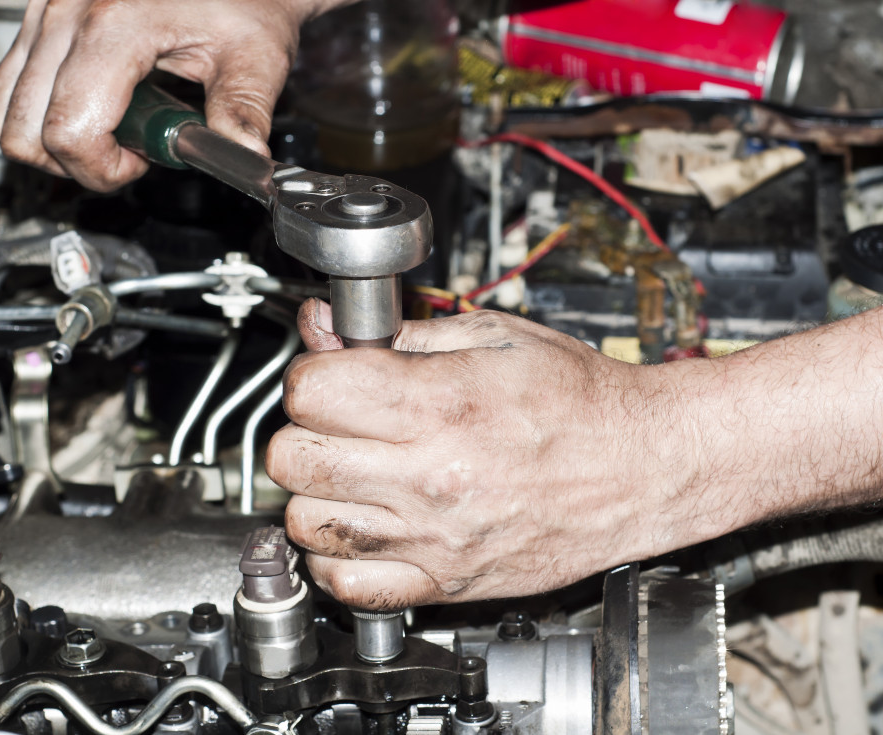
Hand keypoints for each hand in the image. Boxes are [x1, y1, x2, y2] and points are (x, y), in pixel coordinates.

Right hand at [0, 0, 343, 190]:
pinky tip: (96, 105)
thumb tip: (244, 162)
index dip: (102, 170)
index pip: (69, 132)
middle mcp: (66, 12)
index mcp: (116, 24)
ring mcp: (45, 12)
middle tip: (130, 148)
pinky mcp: (39, 17)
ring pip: (4, 113)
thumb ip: (243, 115)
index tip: (141, 163)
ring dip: (55, 140)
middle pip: (25, 131)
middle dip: (78, 162)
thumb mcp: (256, 57)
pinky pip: (11, 87)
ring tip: (114, 126)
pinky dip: (43, 113)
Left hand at [266, 300, 739, 608]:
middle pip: (294, 458)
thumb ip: (401, 333)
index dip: (312, 376)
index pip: (311, 391)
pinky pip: (347, 586)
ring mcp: (435, 537)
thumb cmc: (581, 400)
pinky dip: (335, 559)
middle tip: (336, 423)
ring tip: (350, 473)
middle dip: (305, 431)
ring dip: (315, 493)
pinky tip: (361, 528)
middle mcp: (431, 476)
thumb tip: (327, 326)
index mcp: (439, 404)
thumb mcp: (493, 338)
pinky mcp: (446, 582)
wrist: (646, 464)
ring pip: (307, 523)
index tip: (330, 377)